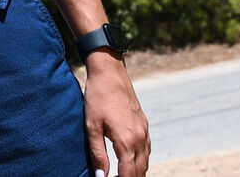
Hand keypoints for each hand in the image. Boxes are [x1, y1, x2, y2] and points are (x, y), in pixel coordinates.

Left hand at [84, 52, 149, 175]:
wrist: (110, 72)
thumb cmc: (98, 98)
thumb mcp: (92, 127)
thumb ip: (98, 155)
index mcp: (127, 141)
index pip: (128, 175)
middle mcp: (140, 138)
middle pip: (140, 172)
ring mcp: (144, 131)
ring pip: (145, 162)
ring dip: (136, 173)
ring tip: (123, 175)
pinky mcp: (144, 125)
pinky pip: (147, 150)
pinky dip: (141, 161)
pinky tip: (131, 162)